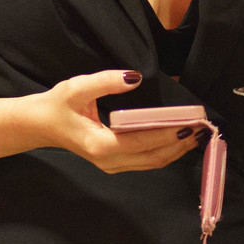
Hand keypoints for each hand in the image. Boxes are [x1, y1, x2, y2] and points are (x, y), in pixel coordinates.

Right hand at [30, 70, 199, 173]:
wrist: (40, 125)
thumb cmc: (58, 105)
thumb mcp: (77, 87)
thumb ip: (106, 81)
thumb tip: (135, 77)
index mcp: (101, 145)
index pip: (144, 141)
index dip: (169, 133)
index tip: (190, 121)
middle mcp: (110, 162)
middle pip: (154, 157)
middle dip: (180, 143)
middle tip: (202, 126)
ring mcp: (113, 166)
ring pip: (153, 162)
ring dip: (176, 149)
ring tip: (197, 132)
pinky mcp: (116, 164)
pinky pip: (147, 161)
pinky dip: (165, 151)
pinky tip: (178, 138)